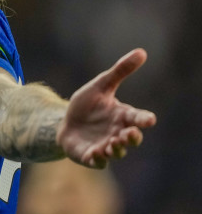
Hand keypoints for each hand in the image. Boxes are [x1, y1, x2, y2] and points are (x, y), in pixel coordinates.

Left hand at [57, 48, 156, 167]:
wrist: (65, 122)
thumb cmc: (87, 104)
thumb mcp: (101, 85)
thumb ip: (120, 71)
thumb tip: (141, 52)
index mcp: (122, 116)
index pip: (138, 118)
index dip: (144, 119)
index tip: (149, 120)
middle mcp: (117, 133)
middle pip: (131, 139)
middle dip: (132, 138)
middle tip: (129, 134)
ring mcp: (105, 146)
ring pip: (116, 152)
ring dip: (116, 149)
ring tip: (112, 144)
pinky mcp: (91, 156)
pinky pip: (97, 161)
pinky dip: (98, 159)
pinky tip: (94, 153)